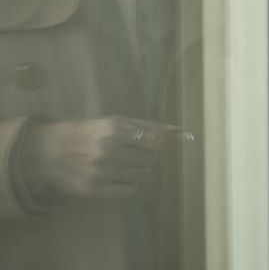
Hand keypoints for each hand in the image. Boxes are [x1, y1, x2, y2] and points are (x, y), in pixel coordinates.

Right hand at [20, 116, 182, 200]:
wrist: (46, 151)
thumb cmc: (86, 131)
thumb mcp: (114, 121)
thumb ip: (147, 126)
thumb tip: (180, 131)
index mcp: (114, 129)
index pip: (156, 140)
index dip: (168, 142)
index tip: (176, 142)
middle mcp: (108, 151)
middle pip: (152, 158)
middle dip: (148, 155)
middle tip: (135, 151)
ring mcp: (101, 172)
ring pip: (142, 175)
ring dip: (139, 169)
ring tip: (124, 163)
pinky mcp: (94, 190)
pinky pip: (131, 191)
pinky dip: (131, 184)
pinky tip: (119, 176)